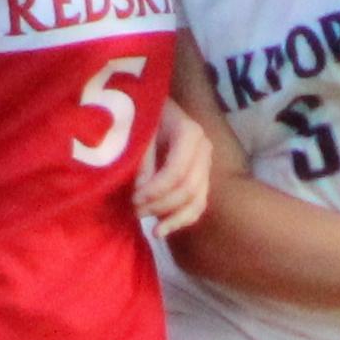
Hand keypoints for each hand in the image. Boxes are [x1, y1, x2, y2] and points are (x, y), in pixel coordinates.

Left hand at [134, 101, 211, 236]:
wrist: (157, 109)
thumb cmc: (144, 116)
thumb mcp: (140, 130)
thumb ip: (142, 159)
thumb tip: (141, 191)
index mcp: (190, 134)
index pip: (176, 172)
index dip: (155, 190)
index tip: (133, 198)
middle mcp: (204, 150)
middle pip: (188, 189)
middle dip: (160, 205)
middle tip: (134, 210)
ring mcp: (206, 165)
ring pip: (197, 201)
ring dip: (171, 217)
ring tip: (149, 226)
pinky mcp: (203, 178)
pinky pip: (198, 205)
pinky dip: (181, 220)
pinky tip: (161, 230)